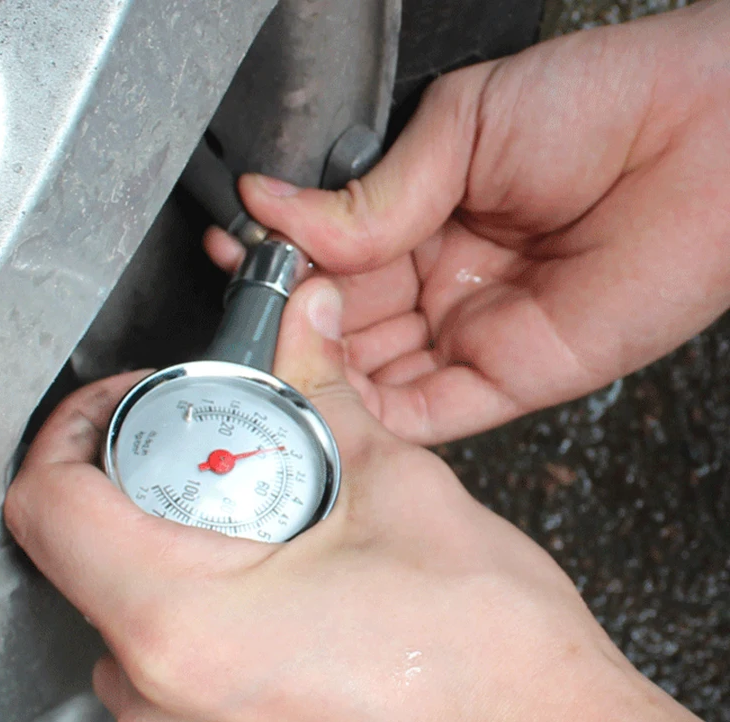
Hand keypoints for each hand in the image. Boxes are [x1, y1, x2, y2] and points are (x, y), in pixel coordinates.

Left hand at [5, 279, 729, 721]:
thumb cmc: (493, 658)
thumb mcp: (395, 487)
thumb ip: (322, 389)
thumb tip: (303, 325)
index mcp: (187, 624)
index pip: (49, 504)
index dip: (75, 429)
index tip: (124, 404)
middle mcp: (166, 705)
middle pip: (86, 558)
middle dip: (141, 484)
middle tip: (213, 448)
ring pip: (127, 620)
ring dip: (175, 552)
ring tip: (262, 524)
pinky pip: (170, 678)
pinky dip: (201, 619)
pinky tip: (281, 596)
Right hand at [208, 0, 729, 445]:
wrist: (708, 139)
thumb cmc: (603, 106)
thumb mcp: (463, 126)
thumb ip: (371, 192)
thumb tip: (274, 204)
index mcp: (423, 216)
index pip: (331, 257)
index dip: (283, 264)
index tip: (241, 259)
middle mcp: (439, 281)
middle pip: (343, 323)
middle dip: (294, 323)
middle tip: (253, 314)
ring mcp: (469, 335)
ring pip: (374, 374)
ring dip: (324, 371)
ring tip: (279, 354)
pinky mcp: (505, 379)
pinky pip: (424, 413)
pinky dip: (373, 414)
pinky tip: (331, 397)